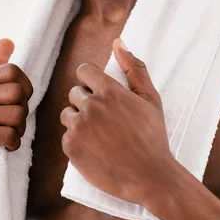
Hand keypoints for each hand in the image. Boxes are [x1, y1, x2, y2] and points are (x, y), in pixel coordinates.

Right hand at [0, 38, 32, 204]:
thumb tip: (6, 40)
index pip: (14, 72)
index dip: (25, 90)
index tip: (16, 106)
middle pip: (17, 92)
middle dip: (23, 112)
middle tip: (11, 126)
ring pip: (16, 113)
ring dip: (19, 130)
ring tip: (6, 137)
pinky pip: (9, 133)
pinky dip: (14, 144)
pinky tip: (2, 149)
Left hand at [60, 38, 172, 205]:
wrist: (150, 177)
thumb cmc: (153, 136)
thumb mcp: (150, 98)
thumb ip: (134, 68)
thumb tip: (119, 42)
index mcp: (109, 90)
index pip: (83, 71)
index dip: (90, 81)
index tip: (99, 93)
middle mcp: (90, 105)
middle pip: (74, 93)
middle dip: (86, 103)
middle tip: (105, 121)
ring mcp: (79, 127)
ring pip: (68, 114)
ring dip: (79, 121)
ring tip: (100, 136)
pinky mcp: (71, 147)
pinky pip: (66, 136)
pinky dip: (78, 142)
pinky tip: (96, 150)